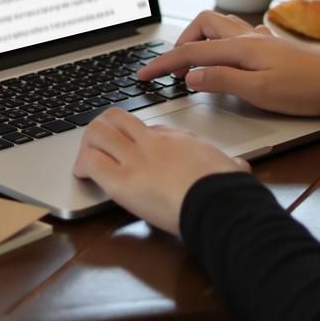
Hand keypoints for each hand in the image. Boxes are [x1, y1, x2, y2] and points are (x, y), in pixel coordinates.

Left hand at [73, 108, 250, 235]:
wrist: (220, 203)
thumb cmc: (228, 189)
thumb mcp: (231, 167)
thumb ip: (230, 165)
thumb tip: (238, 167)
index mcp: (178, 138)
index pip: (146, 128)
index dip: (133, 138)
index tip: (131, 151)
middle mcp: (153, 141)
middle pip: (116, 118)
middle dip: (101, 128)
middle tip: (97, 147)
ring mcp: (136, 158)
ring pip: (97, 132)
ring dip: (87, 144)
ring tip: (85, 161)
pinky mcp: (122, 181)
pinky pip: (90, 161)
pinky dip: (81, 166)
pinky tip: (83, 177)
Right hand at [140, 17, 319, 116]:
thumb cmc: (308, 89)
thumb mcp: (260, 92)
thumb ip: (222, 81)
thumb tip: (190, 75)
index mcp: (241, 47)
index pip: (191, 51)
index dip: (163, 63)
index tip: (143, 75)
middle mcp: (249, 36)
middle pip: (204, 23)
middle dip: (182, 40)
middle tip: (174, 67)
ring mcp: (262, 39)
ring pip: (221, 26)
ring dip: (202, 39)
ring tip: (195, 65)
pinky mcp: (273, 47)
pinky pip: (238, 35)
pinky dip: (221, 44)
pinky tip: (228, 62)